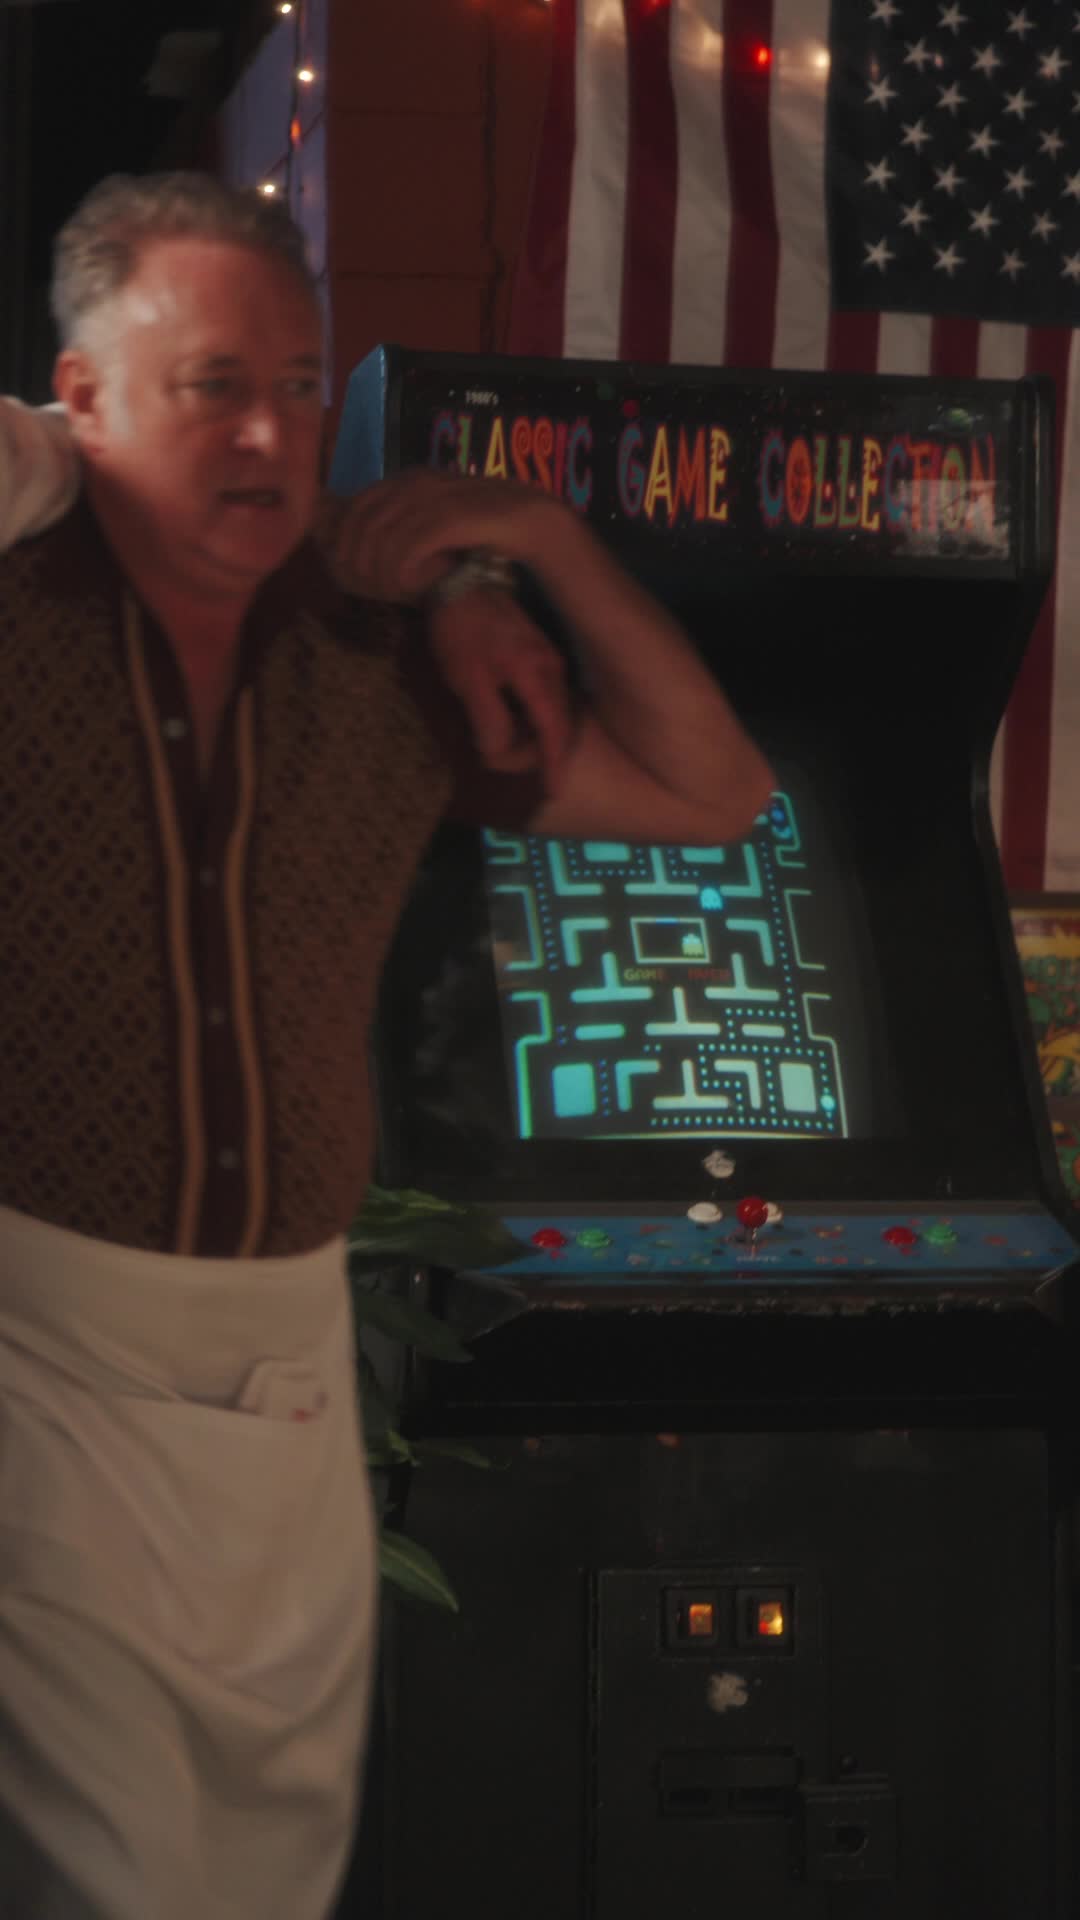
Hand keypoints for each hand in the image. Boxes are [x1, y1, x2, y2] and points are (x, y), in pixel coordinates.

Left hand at [326, 468, 562, 602]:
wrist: (527, 519)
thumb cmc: (478, 522)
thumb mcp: (433, 516)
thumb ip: (403, 521)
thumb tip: (364, 542)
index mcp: (409, 479)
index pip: (358, 504)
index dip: (345, 536)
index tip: (347, 566)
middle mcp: (417, 483)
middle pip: (365, 521)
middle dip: (357, 556)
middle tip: (363, 584)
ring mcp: (434, 499)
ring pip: (383, 536)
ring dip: (378, 567)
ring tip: (386, 588)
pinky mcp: (452, 519)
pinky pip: (411, 546)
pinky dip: (402, 569)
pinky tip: (408, 585)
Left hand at [428, 588, 574, 787]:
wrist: (456, 581)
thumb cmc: (460, 631)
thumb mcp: (468, 681)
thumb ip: (490, 721)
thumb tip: (501, 752)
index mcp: (539, 676)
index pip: (555, 731)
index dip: (554, 764)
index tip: (553, 791)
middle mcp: (552, 668)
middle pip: (556, 725)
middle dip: (533, 751)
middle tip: (497, 759)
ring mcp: (547, 658)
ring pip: (549, 710)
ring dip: (529, 733)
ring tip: (497, 741)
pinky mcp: (536, 652)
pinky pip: (542, 695)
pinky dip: (528, 715)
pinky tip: (506, 718)